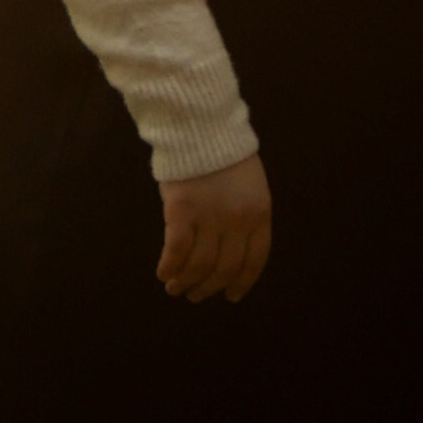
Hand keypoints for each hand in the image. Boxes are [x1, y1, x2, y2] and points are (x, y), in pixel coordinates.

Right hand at [157, 153, 271, 302]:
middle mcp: (237, 220)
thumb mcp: (250, 186)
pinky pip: (176, 250)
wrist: (202, 126)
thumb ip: (246, 218)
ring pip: (200, 265)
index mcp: (259, 213)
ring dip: (186, 282)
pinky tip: (163, 273)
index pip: (254, 260)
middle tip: (196, 295)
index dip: (242, 282)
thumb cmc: (225, 154)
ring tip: (175, 288)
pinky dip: (170, 266)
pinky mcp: (181, 211)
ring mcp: (209, 216)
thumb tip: (231, 254)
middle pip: (224, 268)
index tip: (231, 296)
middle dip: (209, 288)